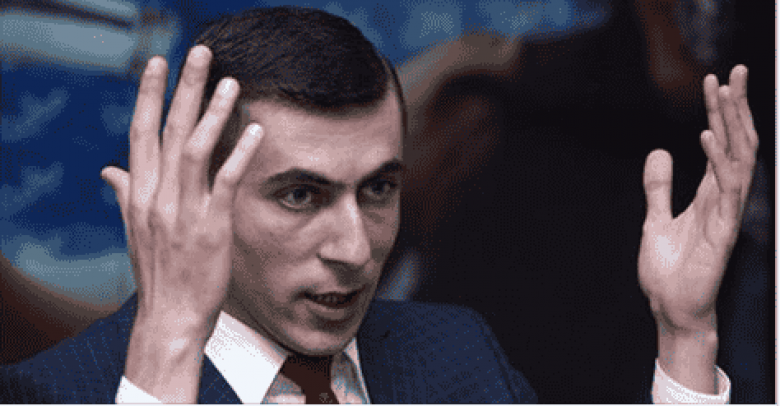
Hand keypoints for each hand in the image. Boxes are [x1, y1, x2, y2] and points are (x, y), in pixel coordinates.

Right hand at [101, 45, 263, 401]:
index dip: (150, 96)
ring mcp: (182, 211)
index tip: (158, 63)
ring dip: (212, 112)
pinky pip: (225, 182)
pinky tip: (253, 129)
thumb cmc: (159, 272)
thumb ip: (126, 194)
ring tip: (230, 82)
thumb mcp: (136, 229)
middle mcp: (157, 196)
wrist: (169, 316)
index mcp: (140, 193)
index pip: (141, 133)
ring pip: (195, 149)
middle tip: (200, 52)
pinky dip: (238, 153)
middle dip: (183, 88)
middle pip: (168, 130)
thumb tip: (110, 169)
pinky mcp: (210, 227)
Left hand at [638, 65, 756, 393]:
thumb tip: (659, 152)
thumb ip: (659, 187)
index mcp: (709, 195)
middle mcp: (723, 199)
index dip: (720, 112)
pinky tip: (708, 135)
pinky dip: (718, 161)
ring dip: (732, 124)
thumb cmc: (669, 270)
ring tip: (724, 90)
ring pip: (738, 159)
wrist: (669, 308)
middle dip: (736, 107)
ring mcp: (726, 214)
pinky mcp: (722, 232)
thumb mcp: (655, 219)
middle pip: (736, 143)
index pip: (722, 144)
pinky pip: (726, 190)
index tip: (715, 81)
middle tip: (733, 70)